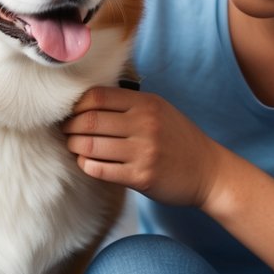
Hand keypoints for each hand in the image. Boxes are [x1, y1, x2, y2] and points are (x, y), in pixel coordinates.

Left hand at [62, 87, 224, 208]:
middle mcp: (145, 125)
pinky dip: (86, 165)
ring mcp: (143, 152)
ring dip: (74, 146)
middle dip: (69, 126)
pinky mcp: (141, 177)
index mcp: (147, 104)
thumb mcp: (160, 110)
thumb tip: (85, 101)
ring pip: (90, 146)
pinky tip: (86, 162)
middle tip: (64, 130)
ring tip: (73, 146)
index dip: (76, 105)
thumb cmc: (178, 140)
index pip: (97, 96)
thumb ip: (129, 104)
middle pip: (89, 121)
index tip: (71, 112)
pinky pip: (99, 169)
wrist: (209, 172)